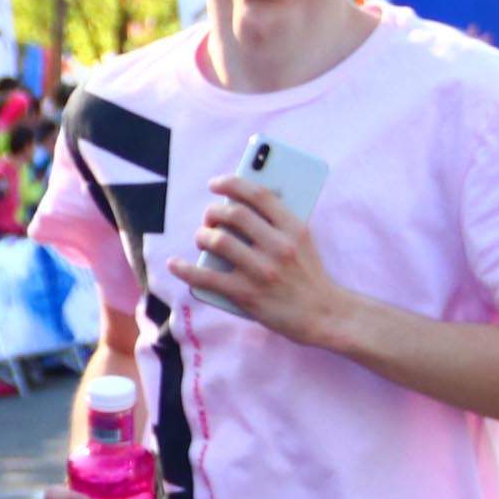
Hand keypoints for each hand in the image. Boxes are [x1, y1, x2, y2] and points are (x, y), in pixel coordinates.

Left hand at [188, 178, 352, 347]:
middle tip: (209, 217)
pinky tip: (174, 264)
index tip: (216, 184)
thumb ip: (279, 222)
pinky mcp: (247, 294)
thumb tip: (242, 203)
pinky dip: (185, 269)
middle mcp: (279, 246)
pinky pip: (206, 277)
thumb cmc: (308, 275)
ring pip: (218, 241)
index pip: (259, 194)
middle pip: (234, 215)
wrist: (324, 314)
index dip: (232, 184)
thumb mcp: (303, 241)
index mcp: (294, 228)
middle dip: (214, 212)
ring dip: (202, 236)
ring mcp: (262, 271)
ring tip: (201, 238)